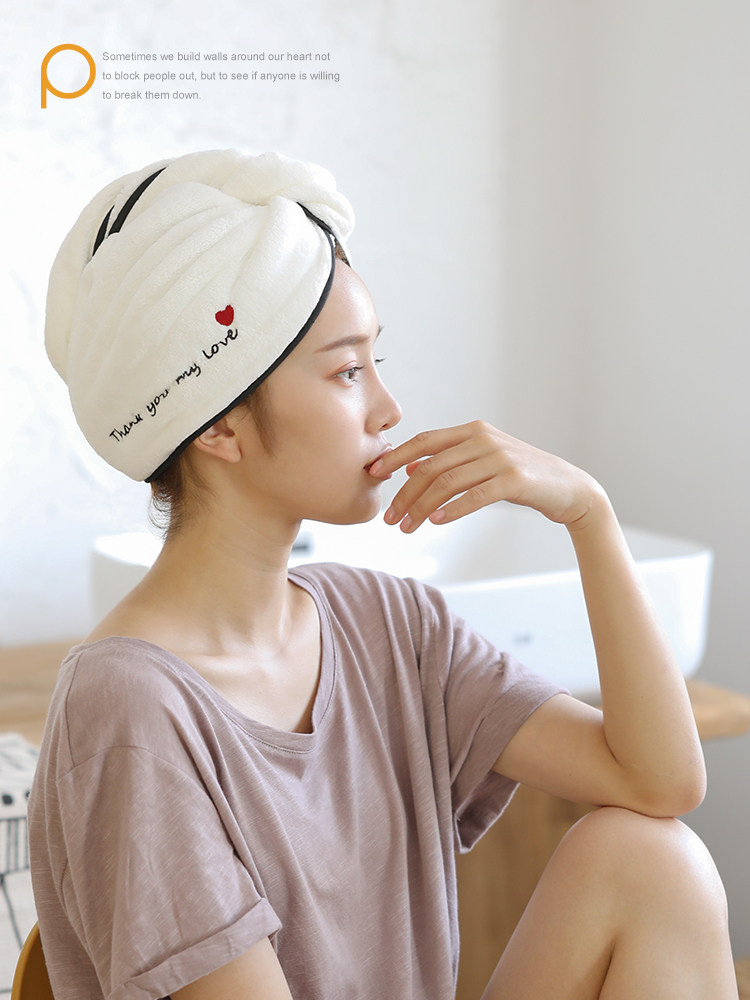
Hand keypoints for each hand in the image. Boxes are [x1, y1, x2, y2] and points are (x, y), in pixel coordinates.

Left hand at [368, 421, 604, 532]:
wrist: (568, 488)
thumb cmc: (521, 478)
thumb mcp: (481, 462)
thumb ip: (448, 460)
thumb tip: (408, 468)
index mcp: (472, 430)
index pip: (424, 440)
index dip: (395, 458)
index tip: (373, 476)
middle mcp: (483, 439)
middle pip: (431, 466)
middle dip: (404, 493)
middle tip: (390, 518)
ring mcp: (500, 457)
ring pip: (447, 482)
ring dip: (422, 507)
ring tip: (407, 527)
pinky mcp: (514, 479)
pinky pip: (475, 495)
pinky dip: (452, 509)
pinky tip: (437, 522)